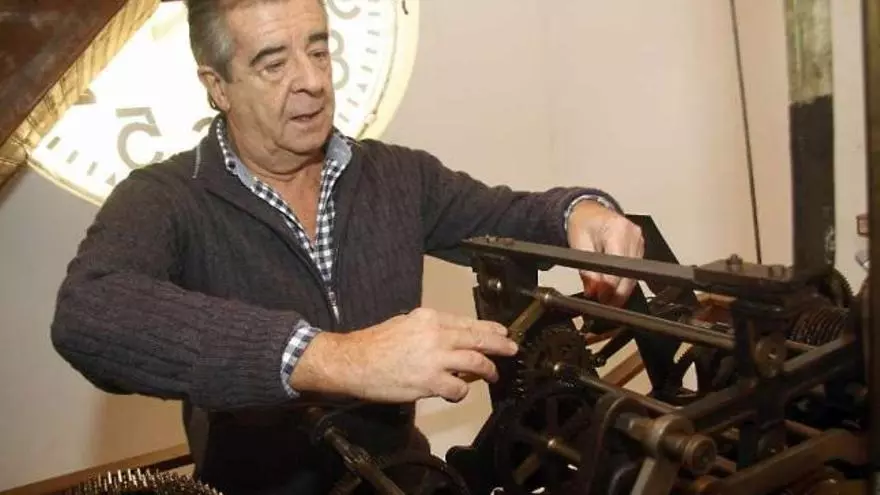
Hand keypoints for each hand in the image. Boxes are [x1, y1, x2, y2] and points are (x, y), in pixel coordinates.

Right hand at [292, 308, 517, 402]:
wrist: (354, 361)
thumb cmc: (375, 344)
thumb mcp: (406, 324)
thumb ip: (432, 331)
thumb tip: (454, 340)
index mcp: (430, 318)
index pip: (468, 322)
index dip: (489, 329)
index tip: (502, 332)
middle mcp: (436, 335)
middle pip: (478, 340)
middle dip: (500, 345)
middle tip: (512, 348)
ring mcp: (435, 359)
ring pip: (475, 363)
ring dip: (488, 370)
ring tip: (493, 374)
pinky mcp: (430, 382)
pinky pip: (458, 389)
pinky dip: (462, 391)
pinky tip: (458, 391)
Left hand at [567, 200, 644, 305]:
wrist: (588, 213)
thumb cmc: (582, 225)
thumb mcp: (578, 246)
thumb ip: (587, 269)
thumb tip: (593, 290)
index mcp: (617, 229)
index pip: (619, 264)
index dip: (611, 285)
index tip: (601, 297)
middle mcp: (633, 234)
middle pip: (631, 272)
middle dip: (617, 292)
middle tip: (604, 303)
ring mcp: (639, 241)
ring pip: (635, 274)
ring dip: (621, 289)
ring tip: (607, 299)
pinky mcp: (640, 247)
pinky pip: (635, 270)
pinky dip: (624, 281)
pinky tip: (614, 288)